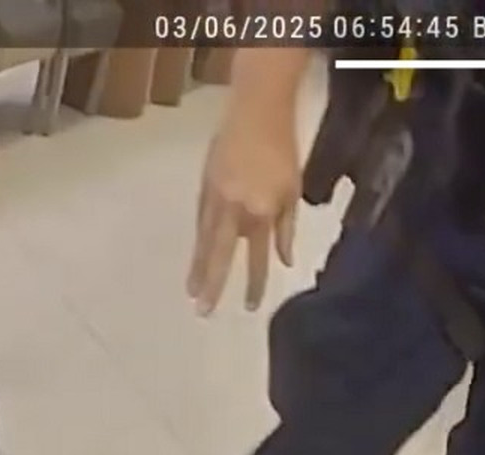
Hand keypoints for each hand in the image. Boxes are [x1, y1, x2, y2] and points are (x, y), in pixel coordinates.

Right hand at [188, 106, 302, 314]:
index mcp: (262, 210)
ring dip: (197, 267)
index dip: (253, 283)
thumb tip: (285, 261)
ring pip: (204, 240)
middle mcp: (235, 209)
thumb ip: (287, 228)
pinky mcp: (203, 188)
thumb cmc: (282, 150)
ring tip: (190, 291)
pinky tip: (196, 256)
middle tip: (202, 311)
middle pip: (220, 254)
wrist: (255, 113)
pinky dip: (200, 241)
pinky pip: (201, 222)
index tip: (248, 307)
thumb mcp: (293, 190)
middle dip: (212, 284)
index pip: (256, 256)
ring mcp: (215, 199)